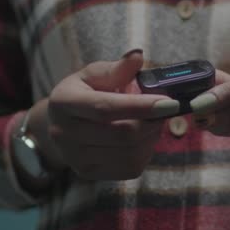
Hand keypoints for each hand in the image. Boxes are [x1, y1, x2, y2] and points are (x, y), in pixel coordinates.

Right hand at [43, 50, 179, 180]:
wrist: (60, 122)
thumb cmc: (84, 91)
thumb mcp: (94, 74)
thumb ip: (117, 68)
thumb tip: (137, 56)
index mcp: (64, 102)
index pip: (106, 108)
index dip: (141, 106)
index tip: (170, 102)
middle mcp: (64, 133)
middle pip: (122, 135)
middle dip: (152, 122)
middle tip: (166, 109)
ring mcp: (75, 158)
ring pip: (130, 154)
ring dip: (151, 137)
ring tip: (153, 121)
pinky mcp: (89, 173)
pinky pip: (129, 168)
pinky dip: (145, 152)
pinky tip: (144, 137)